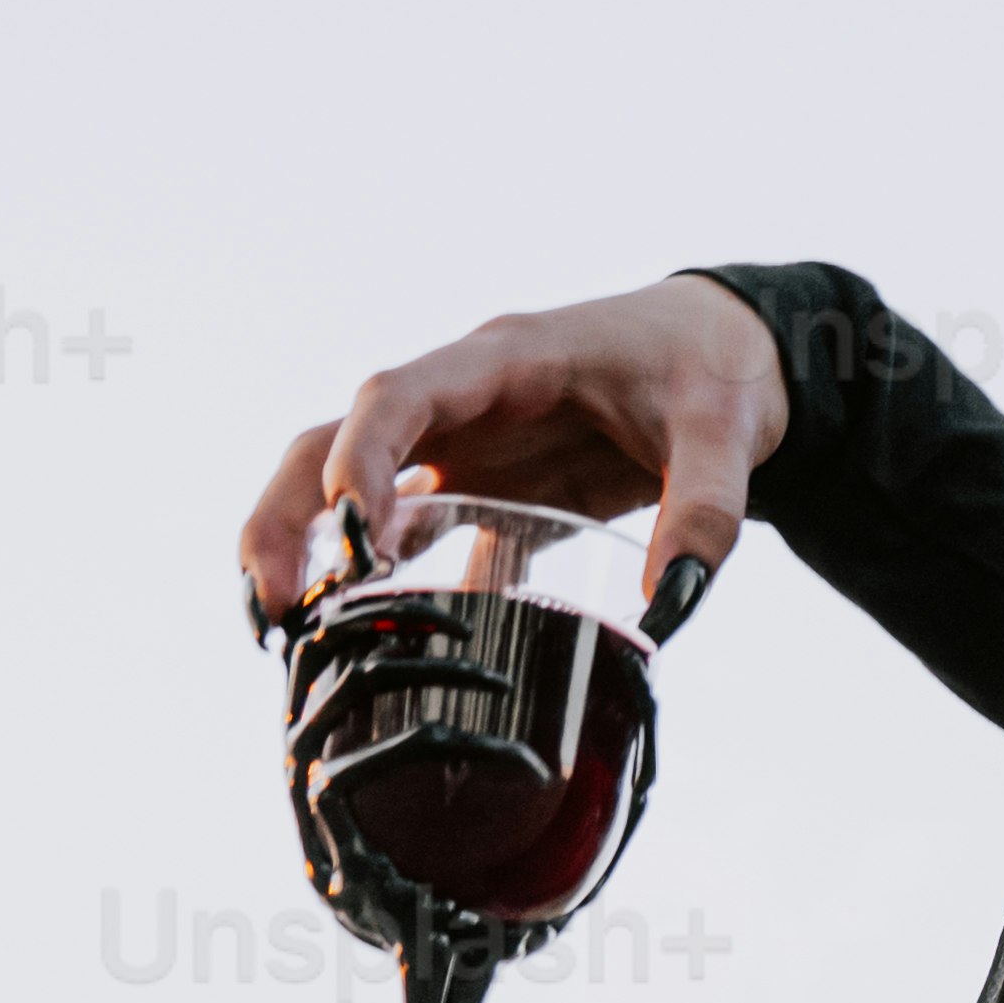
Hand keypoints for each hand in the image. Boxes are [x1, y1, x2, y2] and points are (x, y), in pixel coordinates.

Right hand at [239, 279, 791, 638]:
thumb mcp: (727, 431)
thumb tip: (669, 606)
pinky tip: (364, 647)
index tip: (350, 531)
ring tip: (285, 634)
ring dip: (307, 550)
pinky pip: (413, 533)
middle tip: (273, 605)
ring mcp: (465, 446)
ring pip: (352, 487)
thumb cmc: (717, 371)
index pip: (398, 395)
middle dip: (288, 514)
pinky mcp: (486, 490)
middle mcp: (464, 401)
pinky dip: (380, 584)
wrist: (730, 355)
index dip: (360, 457)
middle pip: (334, 440)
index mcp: (506, 360)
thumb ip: (706, 510)